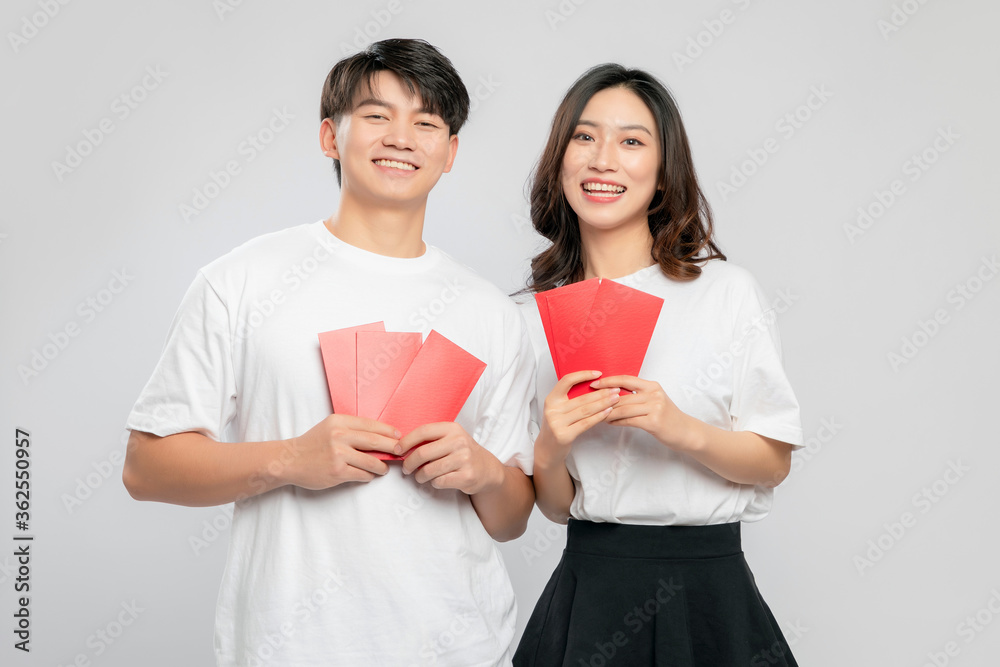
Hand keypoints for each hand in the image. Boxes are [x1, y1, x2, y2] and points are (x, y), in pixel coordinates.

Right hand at [281, 414, 399, 488]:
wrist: (290, 460)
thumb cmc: (313, 444)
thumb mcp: (330, 427)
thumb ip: (351, 429)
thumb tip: (381, 436)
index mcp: (339, 422)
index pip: (371, 425)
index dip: (388, 431)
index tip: (399, 437)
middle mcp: (339, 436)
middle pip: (375, 441)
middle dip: (392, 448)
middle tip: (401, 452)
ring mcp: (338, 454)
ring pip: (372, 461)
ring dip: (382, 466)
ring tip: (384, 468)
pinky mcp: (337, 472)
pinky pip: (362, 475)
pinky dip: (368, 476)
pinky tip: (368, 475)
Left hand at [396, 422, 504, 495]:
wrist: (486, 468)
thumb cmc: (462, 452)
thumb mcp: (450, 438)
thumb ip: (430, 439)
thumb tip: (401, 447)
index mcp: (452, 428)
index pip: (423, 431)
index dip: (406, 441)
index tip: (397, 450)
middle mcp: (459, 441)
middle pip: (422, 453)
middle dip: (409, 463)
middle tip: (406, 468)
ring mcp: (464, 459)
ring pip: (429, 470)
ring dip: (420, 476)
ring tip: (420, 476)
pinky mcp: (466, 476)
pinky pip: (439, 481)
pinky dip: (433, 483)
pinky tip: (436, 480)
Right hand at [536, 370, 619, 462]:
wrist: (548, 449)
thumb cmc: (558, 426)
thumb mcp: (559, 410)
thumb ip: (571, 399)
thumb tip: (596, 386)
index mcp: (551, 399)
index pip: (566, 381)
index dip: (582, 375)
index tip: (598, 374)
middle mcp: (552, 410)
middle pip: (581, 398)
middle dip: (601, 393)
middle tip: (616, 389)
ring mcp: (557, 423)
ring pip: (585, 410)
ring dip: (603, 403)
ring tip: (616, 399)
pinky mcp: (564, 435)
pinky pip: (585, 423)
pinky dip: (599, 416)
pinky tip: (608, 412)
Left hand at [592, 375, 696, 451]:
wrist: (685, 431)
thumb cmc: (666, 416)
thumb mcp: (654, 400)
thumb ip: (637, 395)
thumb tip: (612, 393)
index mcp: (652, 386)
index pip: (625, 379)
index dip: (608, 381)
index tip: (593, 384)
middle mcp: (654, 394)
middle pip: (622, 396)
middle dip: (603, 400)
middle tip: (589, 403)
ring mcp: (655, 407)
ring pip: (623, 409)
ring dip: (607, 413)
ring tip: (596, 415)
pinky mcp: (654, 422)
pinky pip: (629, 420)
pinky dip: (616, 422)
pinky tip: (608, 423)